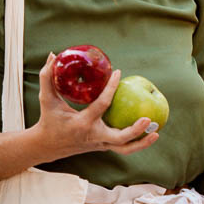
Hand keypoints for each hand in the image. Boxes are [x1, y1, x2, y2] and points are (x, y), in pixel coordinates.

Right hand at [33, 53, 159, 160]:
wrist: (47, 147)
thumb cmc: (48, 120)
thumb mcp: (46, 99)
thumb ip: (47, 77)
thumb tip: (52, 54)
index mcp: (82, 123)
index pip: (101, 105)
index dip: (111, 88)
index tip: (119, 73)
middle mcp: (94, 136)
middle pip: (119, 139)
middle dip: (135, 131)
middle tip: (148, 118)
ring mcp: (100, 145)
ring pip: (125, 149)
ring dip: (142, 143)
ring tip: (157, 132)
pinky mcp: (103, 147)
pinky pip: (123, 147)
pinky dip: (136, 142)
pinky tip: (149, 131)